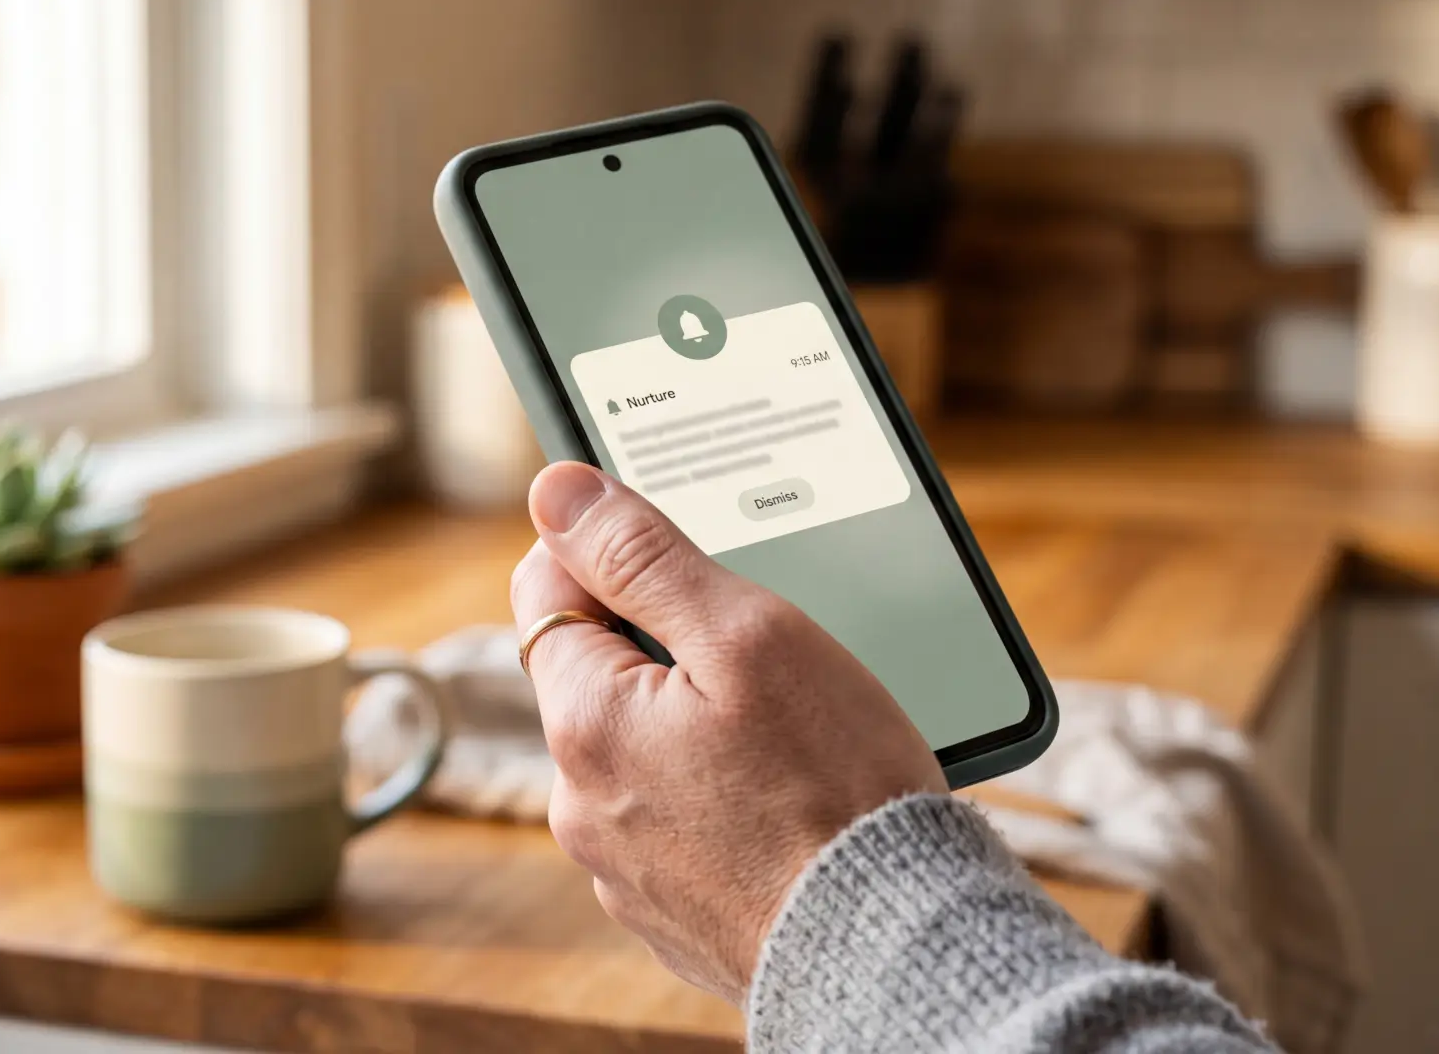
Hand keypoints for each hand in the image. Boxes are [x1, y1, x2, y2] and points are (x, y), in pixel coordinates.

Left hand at [512, 462, 947, 1002]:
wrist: (891, 947)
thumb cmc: (834, 789)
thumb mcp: (747, 635)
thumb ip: (643, 557)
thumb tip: (557, 491)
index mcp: (586, 723)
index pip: (547, 590)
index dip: (606, 551)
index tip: (672, 548)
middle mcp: (582, 803)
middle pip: (598, 674)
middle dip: (665, 646)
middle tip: (763, 652)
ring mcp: (623, 867)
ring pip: (642, 750)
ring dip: (694, 724)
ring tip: (791, 736)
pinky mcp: (670, 910)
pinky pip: (677, 820)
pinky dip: (718, 798)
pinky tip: (787, 799)